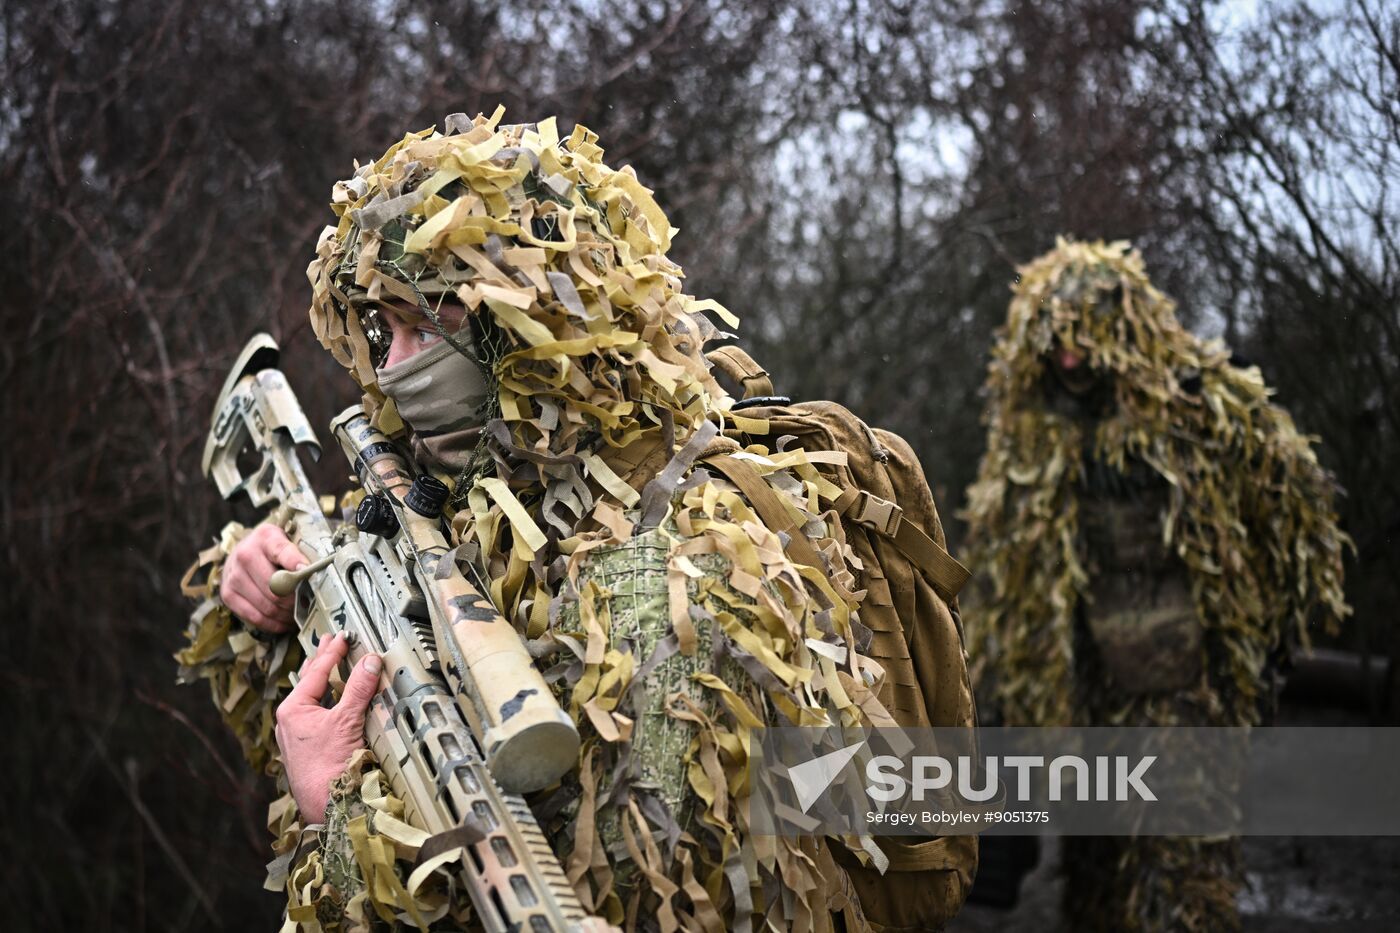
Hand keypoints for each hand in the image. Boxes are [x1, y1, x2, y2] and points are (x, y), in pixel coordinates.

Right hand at [221, 523, 307, 632]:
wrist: (242, 550)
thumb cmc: (271, 548)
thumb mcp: (287, 540)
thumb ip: (301, 554)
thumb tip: (317, 573)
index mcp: (265, 537)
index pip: (284, 552)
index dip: (298, 565)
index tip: (309, 574)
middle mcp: (245, 555)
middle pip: (276, 588)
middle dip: (297, 600)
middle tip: (310, 604)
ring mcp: (234, 576)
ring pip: (267, 606)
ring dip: (287, 614)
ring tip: (299, 614)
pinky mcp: (228, 594)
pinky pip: (255, 617)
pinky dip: (273, 624)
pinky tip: (284, 621)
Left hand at [275, 632, 381, 819]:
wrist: (325, 807)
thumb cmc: (328, 767)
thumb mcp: (347, 721)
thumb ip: (359, 688)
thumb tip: (370, 661)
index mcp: (292, 710)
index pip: (317, 672)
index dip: (332, 651)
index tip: (342, 636)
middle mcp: (289, 722)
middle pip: (307, 683)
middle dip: (320, 662)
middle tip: (329, 643)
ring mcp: (295, 737)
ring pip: (308, 701)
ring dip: (320, 682)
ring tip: (326, 667)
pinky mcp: (305, 750)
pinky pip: (313, 717)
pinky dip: (323, 703)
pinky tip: (329, 705)